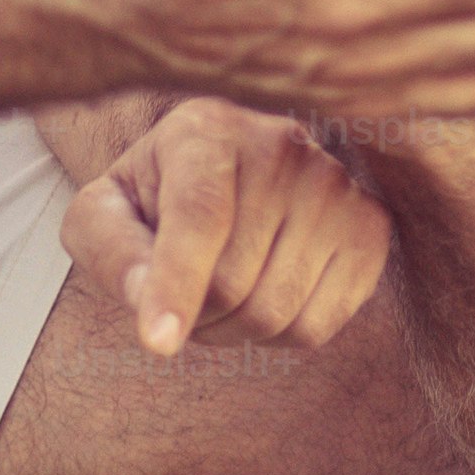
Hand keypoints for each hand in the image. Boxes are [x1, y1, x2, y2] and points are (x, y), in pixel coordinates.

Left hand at [67, 97, 392, 356]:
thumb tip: (146, 299)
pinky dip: (279, 335)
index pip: (199, 217)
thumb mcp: (103, 213)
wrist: (228, 178)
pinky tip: (264, 292)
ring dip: (233, 330)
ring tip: (218, 292)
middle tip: (178, 298)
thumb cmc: (153, 200)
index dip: (176, 285)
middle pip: (232, 282)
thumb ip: (110, 250)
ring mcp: (335, 186)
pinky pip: (316, 327)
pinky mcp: (370, 229)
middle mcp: (282, 146)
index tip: (158, 344)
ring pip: (275, 312)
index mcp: (206, 131)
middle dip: (193, 315)